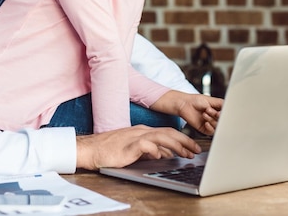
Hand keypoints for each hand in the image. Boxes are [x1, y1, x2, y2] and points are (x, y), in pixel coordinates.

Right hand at [75, 125, 200, 169]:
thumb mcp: (134, 150)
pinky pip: (144, 145)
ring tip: (185, 153)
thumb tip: (165, 154)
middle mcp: (141, 132)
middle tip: (196, 150)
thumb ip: (150, 150)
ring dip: (175, 145)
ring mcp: (134, 137)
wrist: (91, 149)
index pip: (167, 132)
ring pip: (160, 137)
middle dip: (184, 141)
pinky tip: (160, 156)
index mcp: (143, 132)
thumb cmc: (110, 150)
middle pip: (168, 133)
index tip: (193, 147)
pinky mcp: (127, 146)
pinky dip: (154, 150)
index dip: (182, 139)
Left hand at [150, 91, 222, 135]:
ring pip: (217, 127)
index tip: (220, 111)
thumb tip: (231, 107)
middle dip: (216, 116)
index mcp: (219, 110)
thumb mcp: (212, 100)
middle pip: (223, 122)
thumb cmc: (196, 100)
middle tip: (210, 110)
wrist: (185, 104)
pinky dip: (210, 127)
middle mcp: (215, 118)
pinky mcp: (204, 129)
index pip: (227, 115)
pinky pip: (211, 132)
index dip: (224, 114)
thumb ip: (222, 104)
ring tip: (204, 113)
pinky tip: (206, 123)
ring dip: (212, 120)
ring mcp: (210, 123)